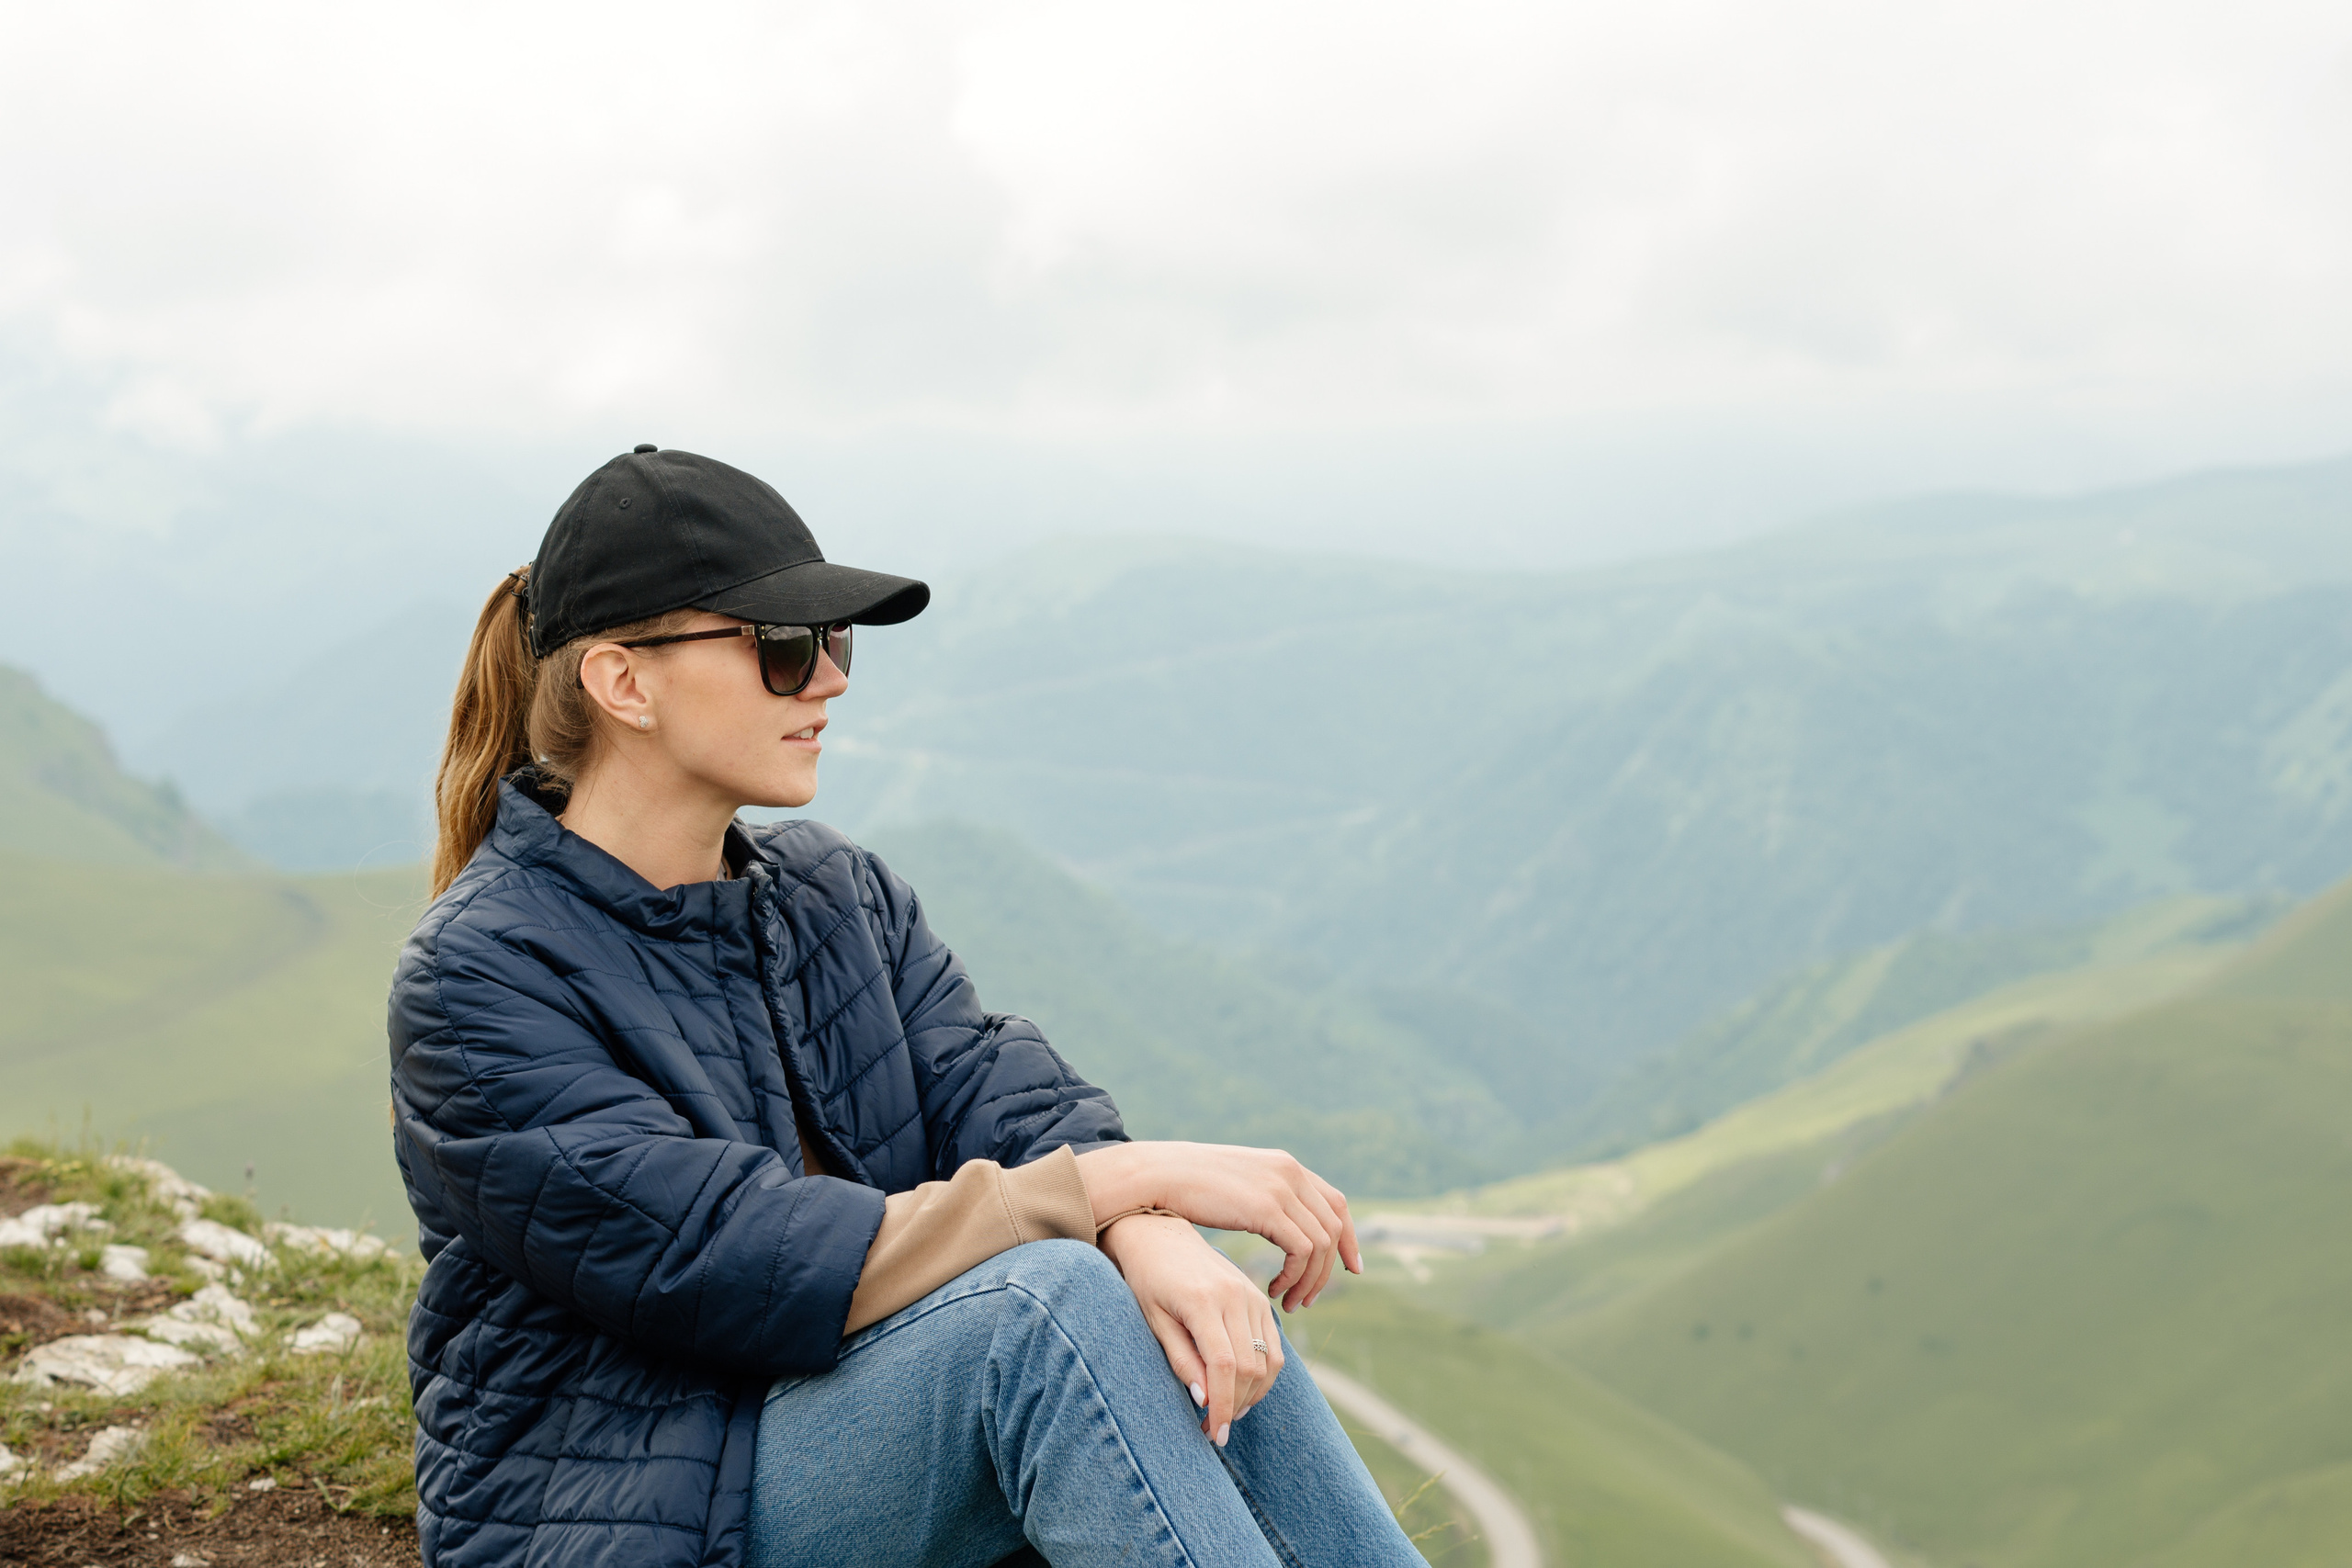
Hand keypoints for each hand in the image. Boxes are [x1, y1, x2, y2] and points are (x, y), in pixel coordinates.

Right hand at [1077, 1142, 1360, 1311]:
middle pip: (1335, 1225)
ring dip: (1309, 1279)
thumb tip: (1278, 1216)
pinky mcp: (1267, 1207)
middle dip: (1329, 1268)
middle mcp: (1290, 1172)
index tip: (1351, 1268)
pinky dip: (1294, 1276)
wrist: (1158, 1174)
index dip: (1349, 1237)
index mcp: (1286, 1165)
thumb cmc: (1186, 1185)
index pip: (1337, 1202)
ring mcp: (1281, 1187)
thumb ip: (1263, 1195)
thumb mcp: (1237, 1184)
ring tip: (1289, 1303)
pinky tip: (1272, 1292)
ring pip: (1320, 1243)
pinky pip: (1301, 1250)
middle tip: (1309, 1299)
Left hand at [1099, 1213, 1282, 1445]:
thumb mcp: (1154, 1321)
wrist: (1161, 1237)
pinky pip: (1274, 1347)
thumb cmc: (1148, 1281)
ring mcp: (1252, 1296)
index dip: (1222, 1406)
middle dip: (1235, 1406)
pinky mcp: (1259, 1299)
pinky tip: (1241, 1390)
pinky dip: (1263, 1375)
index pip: (1224, 1366)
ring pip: (1268, 1361)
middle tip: (1214, 1430)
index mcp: (1204, 1301)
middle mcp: (1235, 1297)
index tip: (1214, 1434)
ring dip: (1252, 1395)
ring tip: (1227, 1414)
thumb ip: (1181, 1359)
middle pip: (1249, 1367)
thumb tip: (1205, 1401)